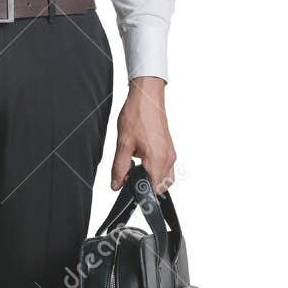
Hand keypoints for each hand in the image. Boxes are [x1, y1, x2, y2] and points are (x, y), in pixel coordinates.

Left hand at [110, 77, 175, 192]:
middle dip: (146, 185)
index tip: (129, 184)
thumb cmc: (137, 115)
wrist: (147, 96)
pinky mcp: (169, 148)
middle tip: (130, 173)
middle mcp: (168, 158)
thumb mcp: (123, 144)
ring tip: (136, 163)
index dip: (141, 191)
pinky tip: (142, 156)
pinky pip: (165, 166)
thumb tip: (116, 185)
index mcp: (158, 159)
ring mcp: (171, 153)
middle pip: (161, 186)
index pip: (154, 190)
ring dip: (151, 176)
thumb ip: (119, 168)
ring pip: (164, 177)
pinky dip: (154, 167)